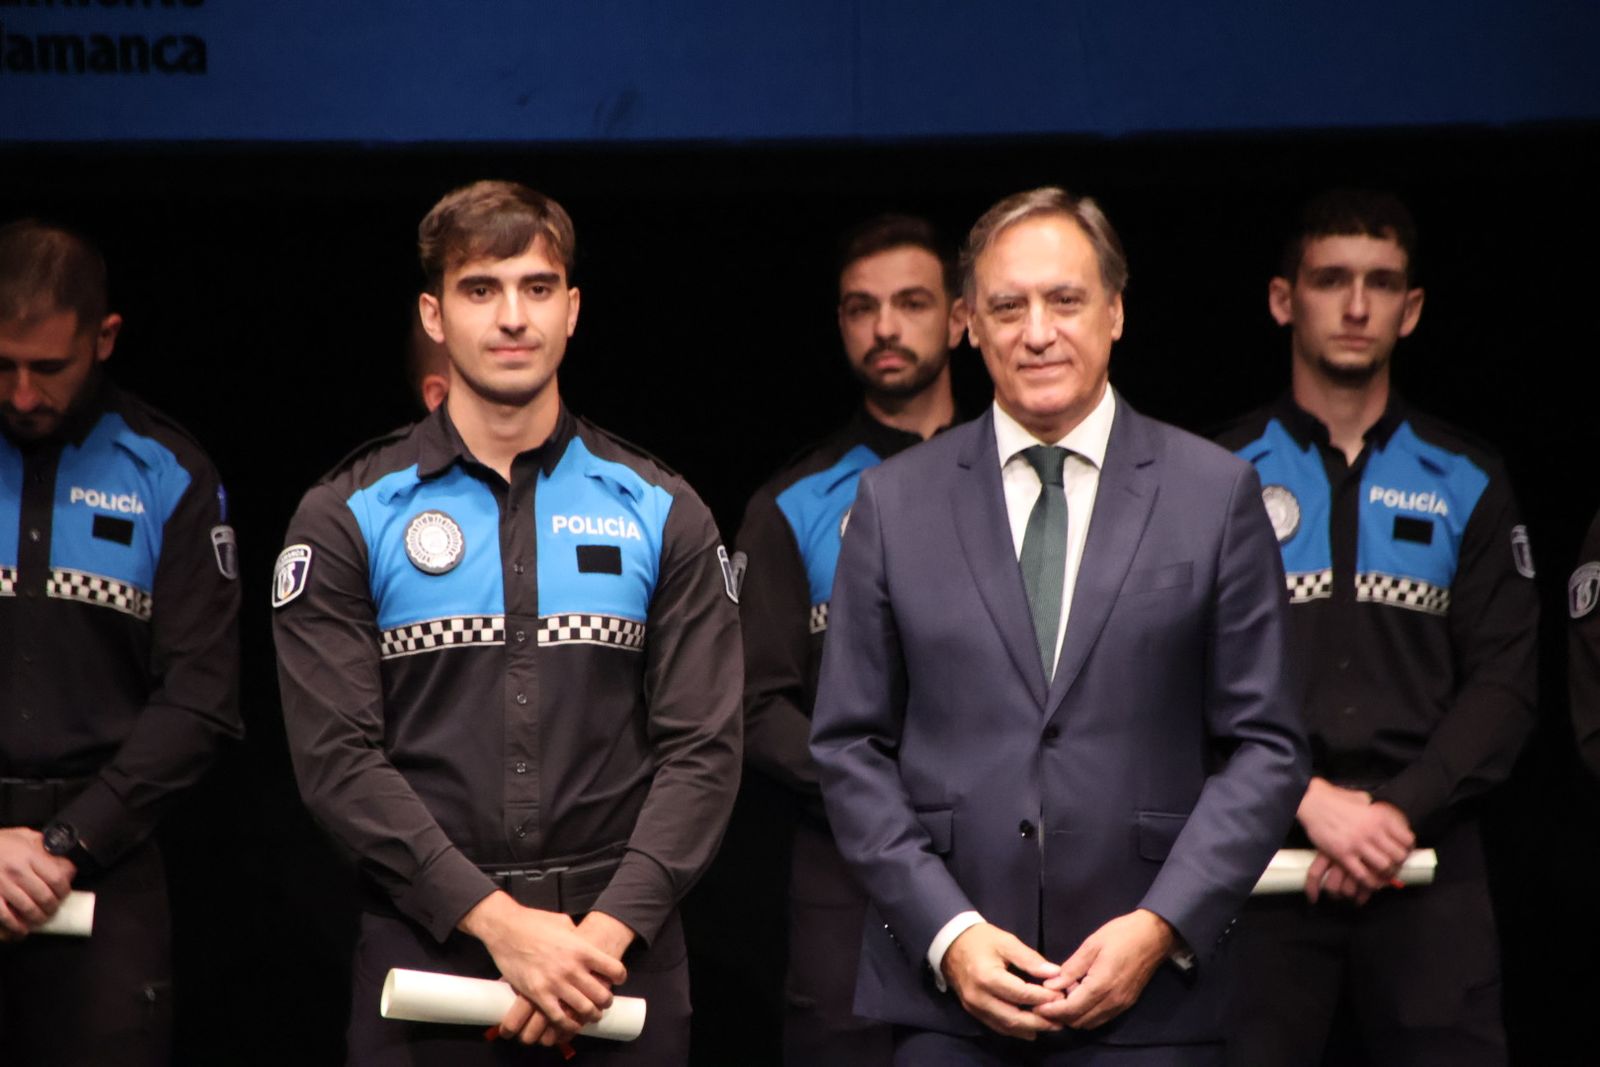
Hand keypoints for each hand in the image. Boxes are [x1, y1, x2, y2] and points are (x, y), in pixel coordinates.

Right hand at [0, 827, 75, 940]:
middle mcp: (16, 870)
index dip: (64, 891)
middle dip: (52, 907)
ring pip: (27, 908)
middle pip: (44, 896)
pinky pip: (5, 915)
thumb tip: (63, 864)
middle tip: (53, 910)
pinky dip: (15, 926)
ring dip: (37, 918)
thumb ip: (44, 847)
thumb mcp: (23, 835)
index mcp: (29, 855)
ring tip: (40, 920)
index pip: (56, 878)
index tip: (64, 895)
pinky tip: (21, 930)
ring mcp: (1, 884)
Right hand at [459, 891, 627, 1046]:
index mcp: (582, 948)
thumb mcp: (563, 923)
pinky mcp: (537, 994)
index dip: (619, 977)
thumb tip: (584, 942)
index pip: (614, 969)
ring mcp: (555, 983)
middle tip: (604, 1002)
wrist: (505, 928)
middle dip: (606, 1001)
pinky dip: (568, 1025)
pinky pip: (558, 1017)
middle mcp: (572, 968)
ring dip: (591, 1015)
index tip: (617, 980)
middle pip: (601, 994)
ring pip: (584, 1009)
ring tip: (591, 1015)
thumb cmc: (534, 922)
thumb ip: (577, 936)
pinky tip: (571, 1024)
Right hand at [940, 922, 1063, 1038]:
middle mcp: (979, 997)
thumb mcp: (1006, 942)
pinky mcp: (973, 1011)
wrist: (950, 944)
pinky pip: (996, 1026)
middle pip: (1013, 1017)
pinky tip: (1031, 1030)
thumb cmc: (981, 940)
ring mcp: (974, 1007)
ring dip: (1030, 1029)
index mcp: (987, 976)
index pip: (1021, 993)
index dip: (1043, 997)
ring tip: (1051, 1026)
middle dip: (1040, 1021)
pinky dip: (1015, 1030)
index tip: (1061, 997)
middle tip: (1061, 1020)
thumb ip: (1030, 959)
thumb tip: (1055, 973)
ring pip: (1006, 1026)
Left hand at [1038, 909, 1174, 1029]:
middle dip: (1060, 1016)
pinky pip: (1102, 1018)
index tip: (1036, 1006)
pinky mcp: (1127, 1003)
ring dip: (1074, 1016)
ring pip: (1091, 1023)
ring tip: (1061, 999)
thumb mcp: (1091, 945)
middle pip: (1080, 1021)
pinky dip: (1087, 1014)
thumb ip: (1071, 968)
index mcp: (1101, 985)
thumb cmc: (1121, 935)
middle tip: (1046, 1002)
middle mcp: (1112, 1001)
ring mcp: (1121, 1004)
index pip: (1071, 1009)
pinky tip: (1079, 997)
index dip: (1051, 1011)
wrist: (1155, 935)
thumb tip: (1050, 985)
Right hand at [1295, 778, 1413, 899]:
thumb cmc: (1336, 798)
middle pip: (1398, 856)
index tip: (1403, 852)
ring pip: (1383, 867)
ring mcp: (1357, 844)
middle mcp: (1372, 831)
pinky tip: (1370, 881)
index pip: (1407, 840)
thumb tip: (1385, 817)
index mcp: (1380, 817)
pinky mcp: (1343, 854)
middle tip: (1393, 865)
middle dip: (1398, 864)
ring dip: (1385, 873)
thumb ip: (1376, 810)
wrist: (1311, 801)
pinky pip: (1363, 875)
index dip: (1407, 849)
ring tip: (1382, 874)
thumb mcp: (1362, 799)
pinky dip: (1369, 882)